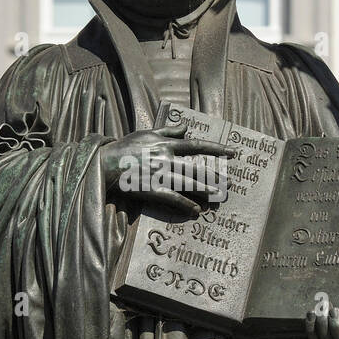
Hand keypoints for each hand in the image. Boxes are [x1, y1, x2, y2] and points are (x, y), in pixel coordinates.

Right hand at [100, 121, 233, 217]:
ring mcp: (160, 175)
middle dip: (214, 174)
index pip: (196, 145)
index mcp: (165, 144)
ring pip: (188, 183)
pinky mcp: (152, 190)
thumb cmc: (125, 147)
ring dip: (204, 190)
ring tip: (217, 195)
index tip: (232, 152)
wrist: (105, 163)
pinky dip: (186, 205)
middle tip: (229, 181)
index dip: (216, 149)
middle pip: (196, 167)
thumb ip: (168, 131)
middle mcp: (166, 158)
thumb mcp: (146, 133)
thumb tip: (186, 127)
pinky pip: (173, 198)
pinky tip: (196, 210)